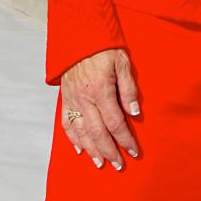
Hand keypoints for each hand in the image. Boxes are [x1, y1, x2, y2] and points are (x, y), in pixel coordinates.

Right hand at [60, 48, 140, 171]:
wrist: (78, 36)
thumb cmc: (104, 48)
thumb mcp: (123, 63)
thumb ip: (129, 88)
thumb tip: (134, 112)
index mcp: (100, 90)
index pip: (115, 122)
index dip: (125, 139)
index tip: (134, 151)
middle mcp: (84, 99)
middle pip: (97, 133)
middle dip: (109, 151)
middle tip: (119, 165)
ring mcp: (72, 100)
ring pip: (81, 132)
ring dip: (92, 150)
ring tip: (101, 163)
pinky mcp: (65, 99)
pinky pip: (67, 124)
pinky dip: (73, 139)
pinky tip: (80, 150)